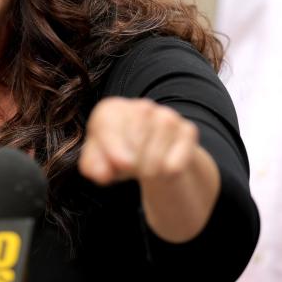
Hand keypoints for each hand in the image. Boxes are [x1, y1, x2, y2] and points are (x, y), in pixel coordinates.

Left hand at [79, 97, 219, 242]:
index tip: (121, 165)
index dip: (114, 149)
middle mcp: (140, 107)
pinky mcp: (187, 130)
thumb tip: (102, 174)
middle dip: (132, 166)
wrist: (148, 152)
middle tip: (130, 170)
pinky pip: (176, 164)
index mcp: (111, 110)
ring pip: (157, 158)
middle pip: (136, 143)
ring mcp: (166, 116)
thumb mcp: (98, 162)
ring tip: (144, 167)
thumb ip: (93, 168)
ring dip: (149, 172)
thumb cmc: (116, 154)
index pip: (110, 127)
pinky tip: (163, 164)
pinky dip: (168, 174)